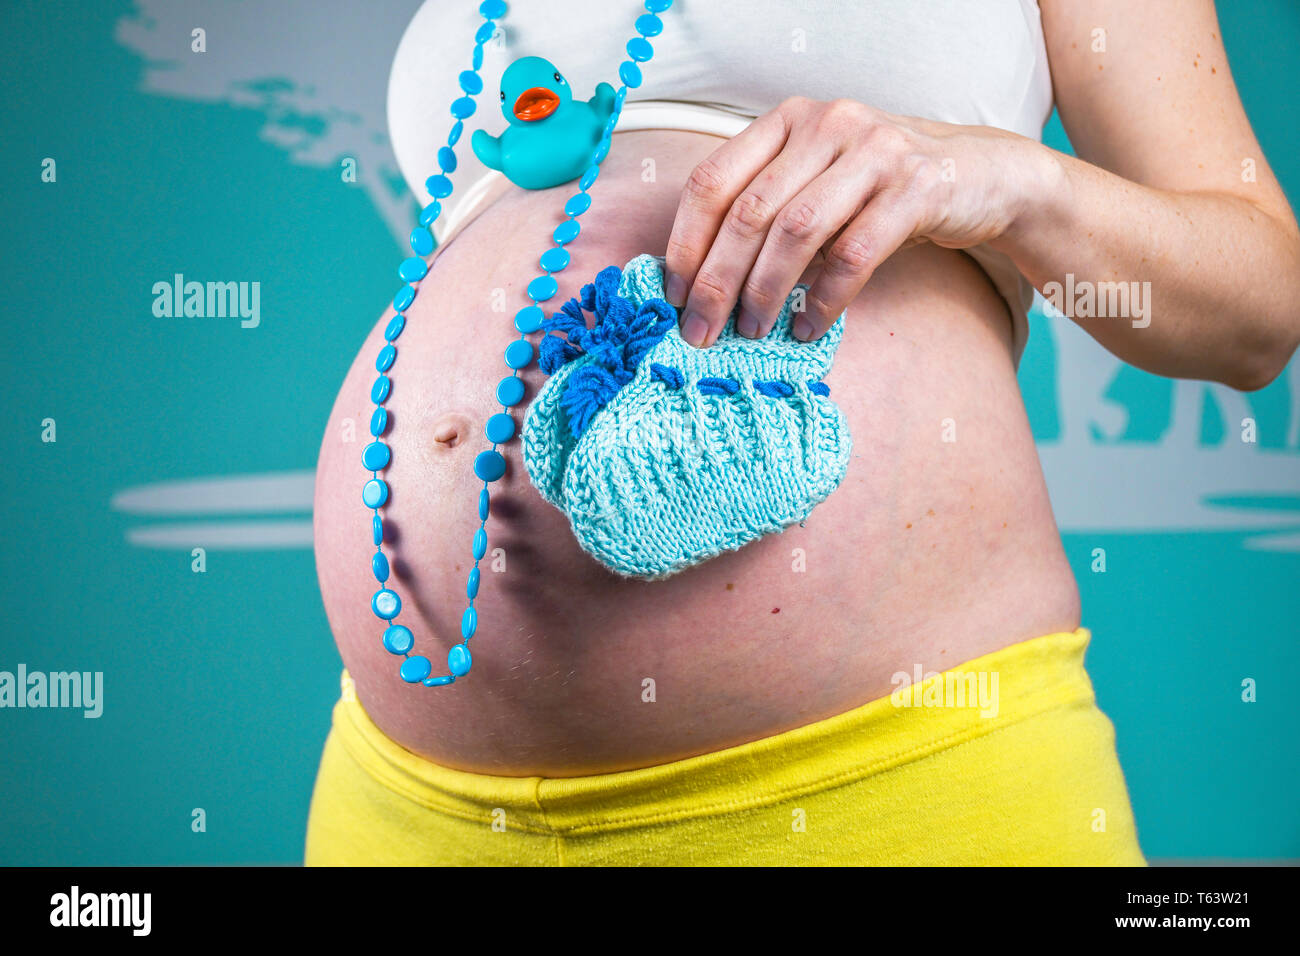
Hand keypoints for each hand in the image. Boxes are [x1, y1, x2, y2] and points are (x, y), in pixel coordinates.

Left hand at [663, 97, 1044, 345]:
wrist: (980, 175)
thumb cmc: (879, 188)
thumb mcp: (817, 179)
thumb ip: (766, 208)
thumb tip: (700, 280)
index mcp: (787, 120)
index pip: (713, 180)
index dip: (685, 242)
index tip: (673, 294)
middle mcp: (826, 124)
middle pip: (748, 213)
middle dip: (716, 282)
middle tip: (701, 331)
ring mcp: (873, 151)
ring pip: (795, 233)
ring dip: (764, 293)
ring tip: (751, 331)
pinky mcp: (915, 188)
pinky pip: (854, 255)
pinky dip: (825, 300)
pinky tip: (808, 328)